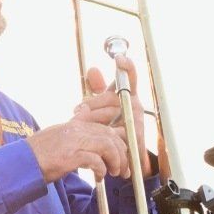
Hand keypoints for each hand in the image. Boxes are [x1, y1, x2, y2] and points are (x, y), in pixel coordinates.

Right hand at [28, 109, 129, 183]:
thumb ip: (75, 137)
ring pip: (108, 146)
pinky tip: (99, 178)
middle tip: (123, 169)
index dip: (119, 141)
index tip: (123, 154)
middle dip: (122, 154)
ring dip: (116, 161)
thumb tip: (91, 144)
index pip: (105, 127)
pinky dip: (102, 170)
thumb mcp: (58, 139)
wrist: (20, 163)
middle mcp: (76, 130)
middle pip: (111, 136)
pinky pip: (96, 160)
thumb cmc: (37, 155)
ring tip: (114, 173)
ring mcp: (73, 142)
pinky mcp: (70, 156)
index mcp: (74, 125)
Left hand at [79, 58, 155, 172]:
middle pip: (111, 97)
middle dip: (92, 103)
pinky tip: (91, 136)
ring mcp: (136, 120)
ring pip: (109, 114)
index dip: (127, 66)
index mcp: (128, 95)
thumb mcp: (101, 105)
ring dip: (92, 118)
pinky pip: (112, 131)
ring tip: (79, 122)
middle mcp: (135, 105)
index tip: (119, 58)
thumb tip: (92, 69)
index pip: (130, 77)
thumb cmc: (109, 126)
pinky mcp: (134, 137)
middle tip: (77, 110)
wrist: (120, 154)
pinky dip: (98, 133)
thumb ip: (97, 88)